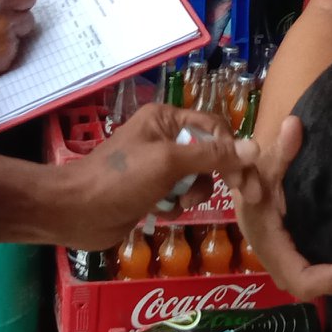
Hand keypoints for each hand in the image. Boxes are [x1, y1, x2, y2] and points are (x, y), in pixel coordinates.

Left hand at [56, 103, 253, 250]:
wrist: (77, 212)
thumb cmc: (120, 180)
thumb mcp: (168, 163)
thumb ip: (212, 156)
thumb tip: (254, 148)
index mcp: (166, 119)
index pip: (215, 128)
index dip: (234, 151)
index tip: (246, 179)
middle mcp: (164, 137)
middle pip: (210, 153)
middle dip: (219, 175)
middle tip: (243, 196)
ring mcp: (157, 165)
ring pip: (197, 178)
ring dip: (193, 194)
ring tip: (178, 205)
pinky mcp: (152, 190)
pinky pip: (180, 195)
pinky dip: (176, 205)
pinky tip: (162, 212)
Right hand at [228, 116, 331, 300]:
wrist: (237, 168)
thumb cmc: (251, 165)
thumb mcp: (266, 158)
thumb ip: (281, 148)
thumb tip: (293, 124)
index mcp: (263, 236)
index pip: (295, 275)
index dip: (326, 279)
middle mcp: (266, 250)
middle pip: (297, 283)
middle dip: (329, 283)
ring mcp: (273, 250)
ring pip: (297, 277)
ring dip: (325, 277)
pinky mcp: (282, 245)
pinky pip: (299, 266)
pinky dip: (320, 269)